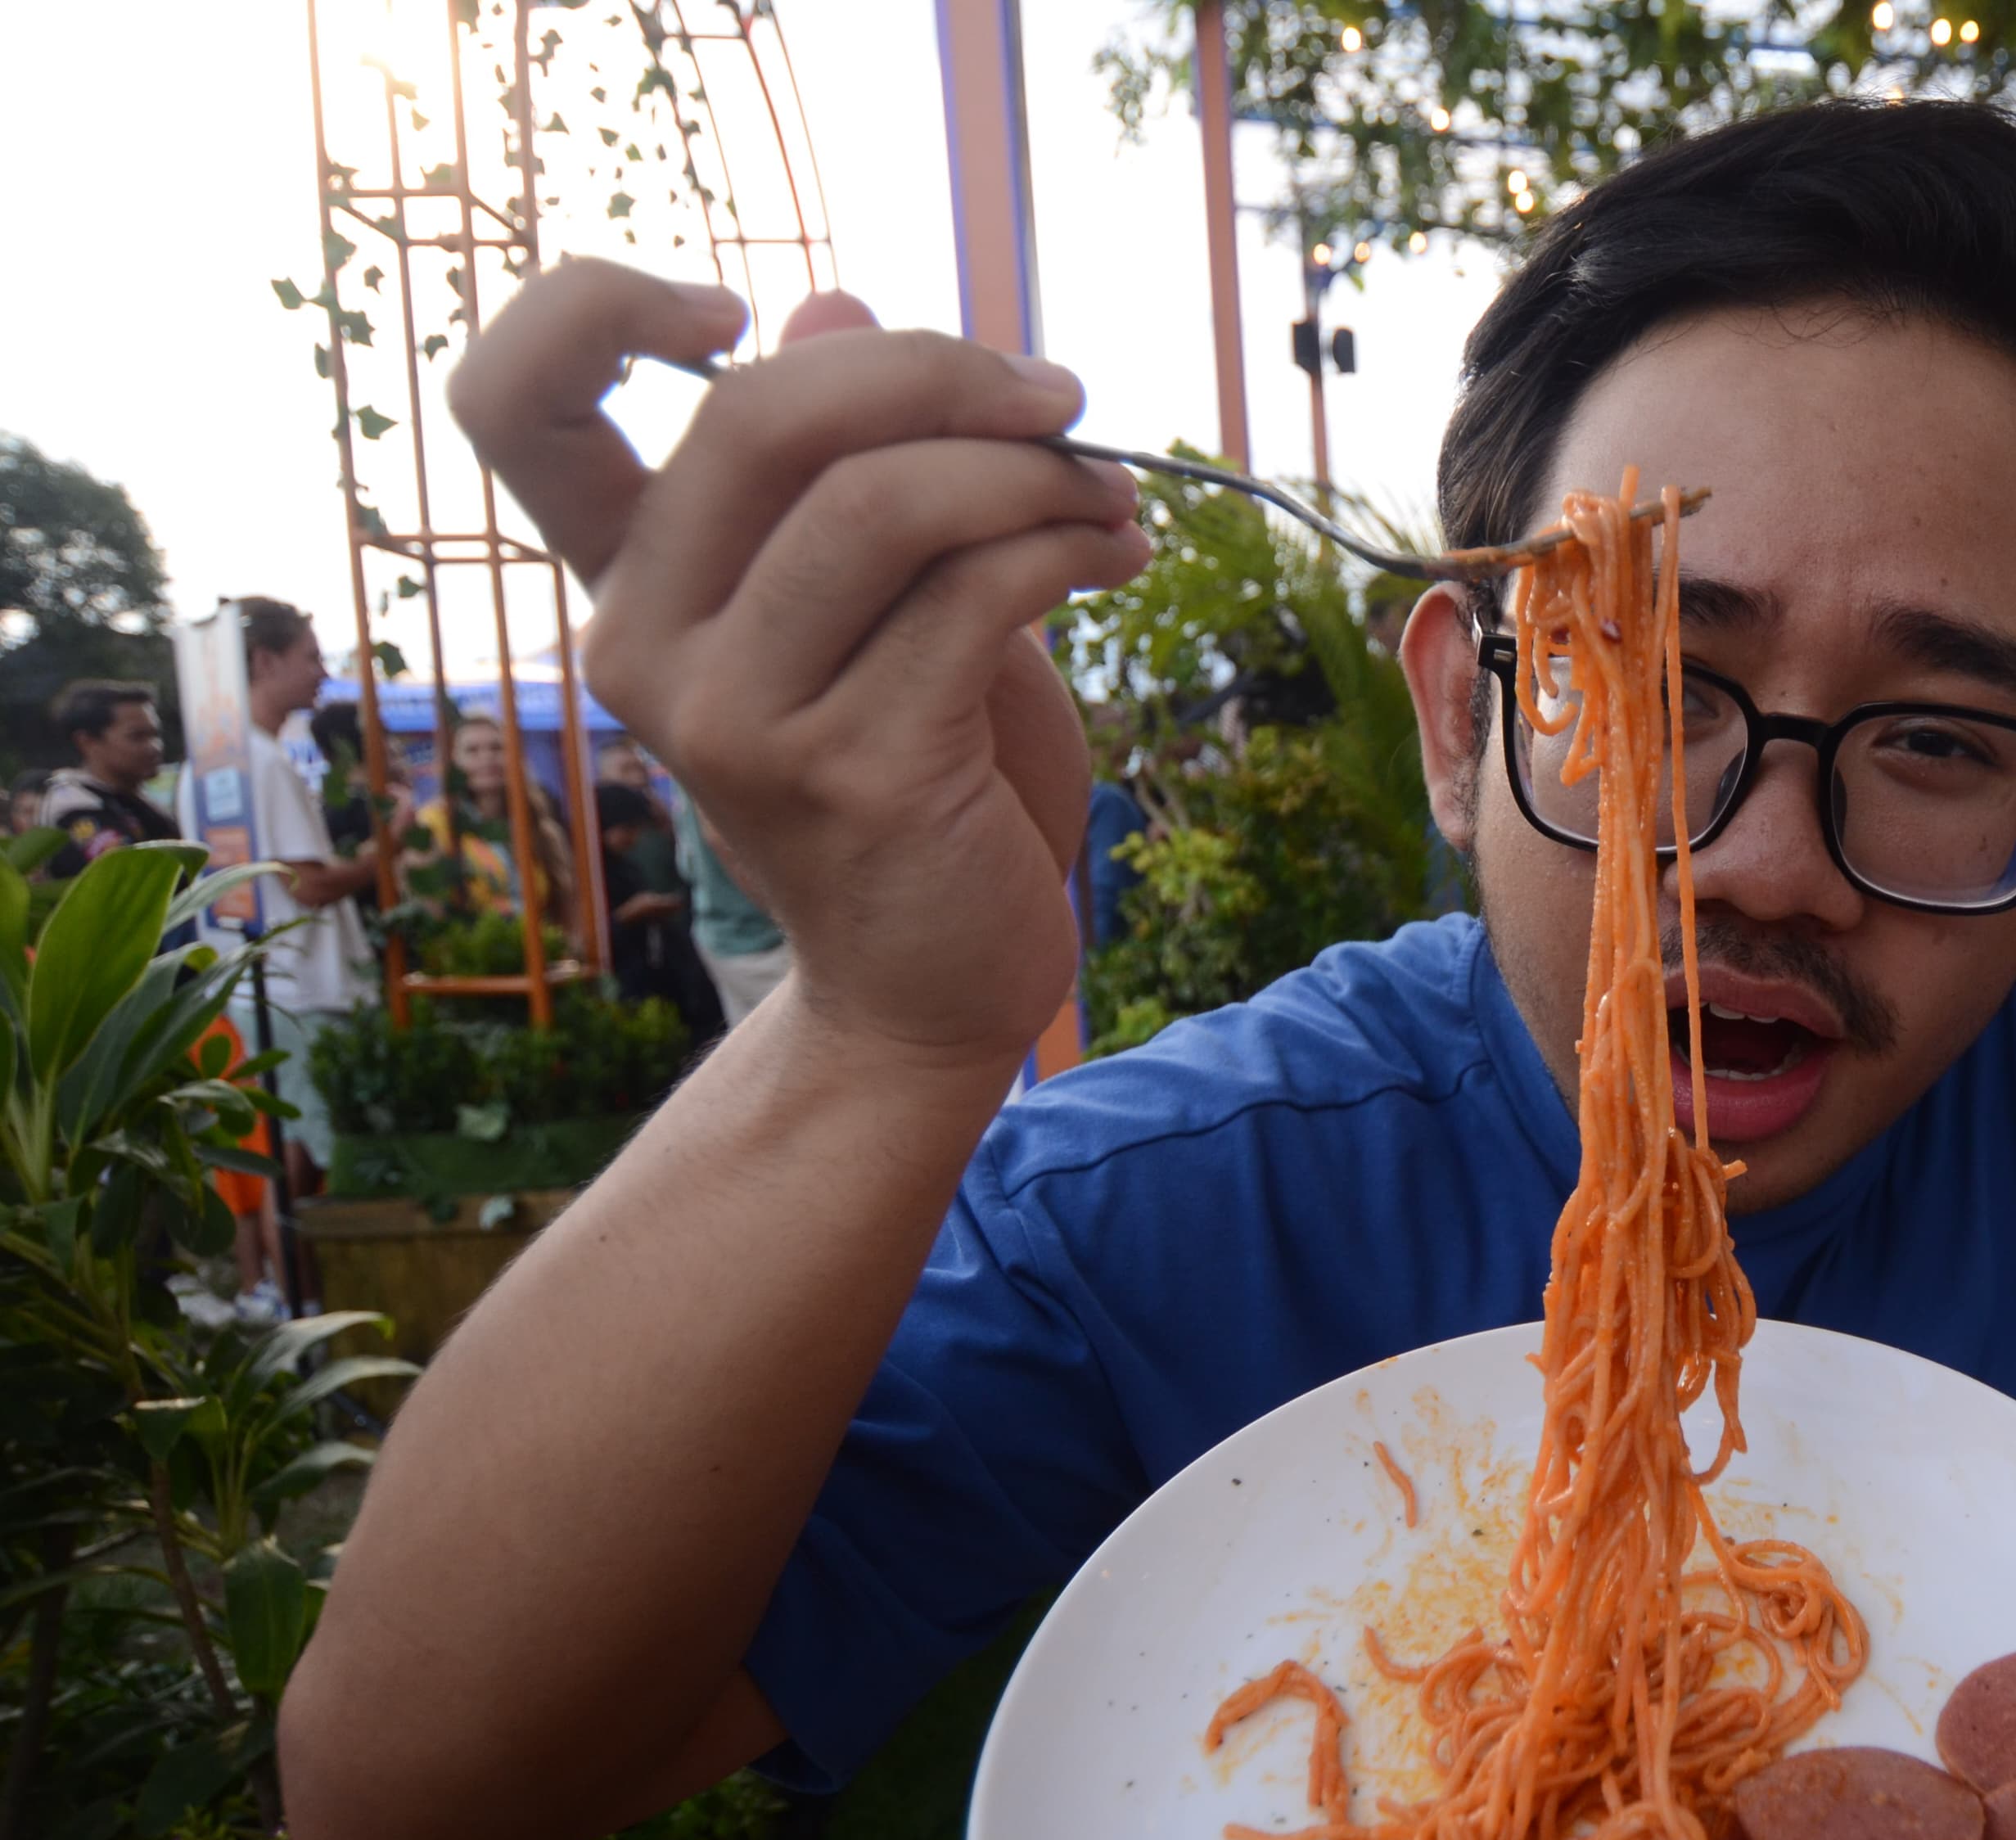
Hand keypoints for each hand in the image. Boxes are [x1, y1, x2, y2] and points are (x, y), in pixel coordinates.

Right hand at [445, 258, 1149, 1068]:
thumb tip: (832, 299)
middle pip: (755, 415)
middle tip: (1054, 398)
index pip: (510, 401)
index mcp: (630, 584)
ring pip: (882, 503)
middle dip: (935, 371)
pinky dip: (1066, 546)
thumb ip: (846, 466)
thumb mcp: (879, 600)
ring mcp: (740, 720)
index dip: (594, 308)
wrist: (937, 979)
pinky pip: (973, 595)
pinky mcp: (855, 773)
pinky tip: (1119, 557)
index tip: (735, 307)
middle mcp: (648, 648)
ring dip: (1030, 470)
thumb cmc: (918, 772)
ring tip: (1109, 495)